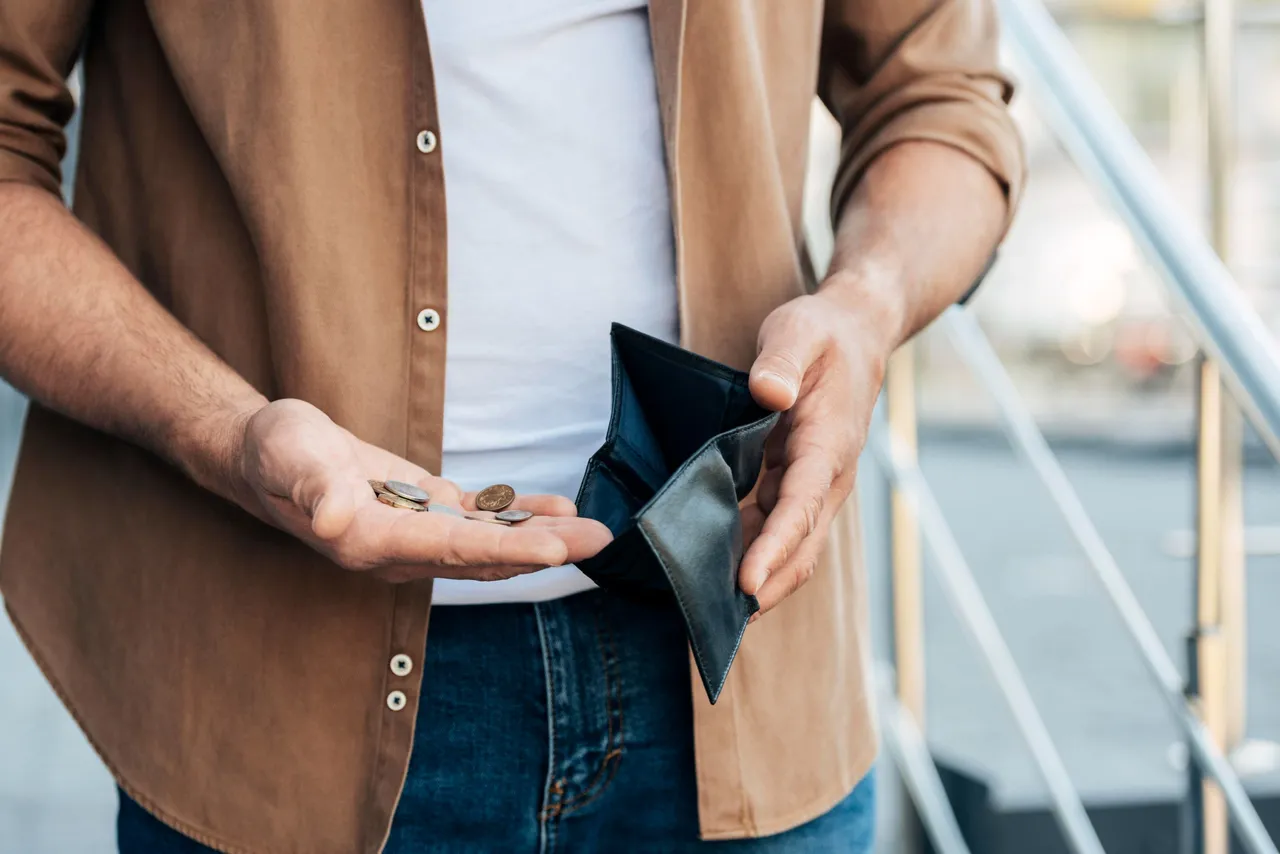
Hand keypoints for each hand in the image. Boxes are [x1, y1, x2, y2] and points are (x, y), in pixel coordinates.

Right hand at [227, 399, 612, 582]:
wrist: (268, 454)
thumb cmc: (276, 453)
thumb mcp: (289, 458)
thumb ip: (314, 489)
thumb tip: (331, 521)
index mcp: (370, 540)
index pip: (451, 549)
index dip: (506, 550)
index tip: (555, 549)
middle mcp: (400, 548)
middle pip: (483, 554)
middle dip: (543, 549)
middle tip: (599, 542)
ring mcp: (416, 532)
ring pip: (489, 541)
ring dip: (541, 536)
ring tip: (594, 532)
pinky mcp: (425, 511)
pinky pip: (480, 519)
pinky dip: (519, 515)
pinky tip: (557, 508)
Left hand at [739, 290, 891, 615]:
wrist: (855, 334)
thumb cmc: (823, 334)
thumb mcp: (798, 331)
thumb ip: (782, 361)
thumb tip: (768, 393)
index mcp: (830, 444)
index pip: (803, 506)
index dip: (776, 548)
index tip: (748, 584)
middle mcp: (828, 476)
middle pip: (801, 545)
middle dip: (766, 585)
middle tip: (718, 621)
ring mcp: (814, 484)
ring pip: (790, 546)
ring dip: (756, 579)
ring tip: (707, 608)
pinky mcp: (797, 483)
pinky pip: (775, 528)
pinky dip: (749, 553)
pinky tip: (711, 568)